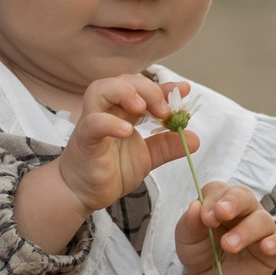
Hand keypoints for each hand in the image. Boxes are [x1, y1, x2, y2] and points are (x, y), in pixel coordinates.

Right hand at [53, 74, 195, 211]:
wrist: (81, 193)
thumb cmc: (108, 170)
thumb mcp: (146, 158)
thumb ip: (166, 146)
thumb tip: (194, 138)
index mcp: (121, 112)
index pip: (142, 88)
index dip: (163, 87)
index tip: (183, 90)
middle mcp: (105, 111)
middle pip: (122, 81)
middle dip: (147, 89)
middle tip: (164, 110)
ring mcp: (92, 122)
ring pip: (100, 89)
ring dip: (125, 93)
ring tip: (143, 110)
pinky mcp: (84, 140)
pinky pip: (93, 123)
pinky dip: (110, 123)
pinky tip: (128, 131)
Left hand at [174, 180, 275, 274]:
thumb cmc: (202, 254)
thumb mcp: (187, 241)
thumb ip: (190, 225)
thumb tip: (195, 206)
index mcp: (219, 202)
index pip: (218, 190)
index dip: (212, 200)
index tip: (205, 217)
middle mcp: (243, 210)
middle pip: (244, 196)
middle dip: (233, 202)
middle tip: (221, 213)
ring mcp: (261, 227)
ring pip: (262, 219)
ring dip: (246, 231)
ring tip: (229, 246)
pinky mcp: (275, 247)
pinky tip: (266, 248)